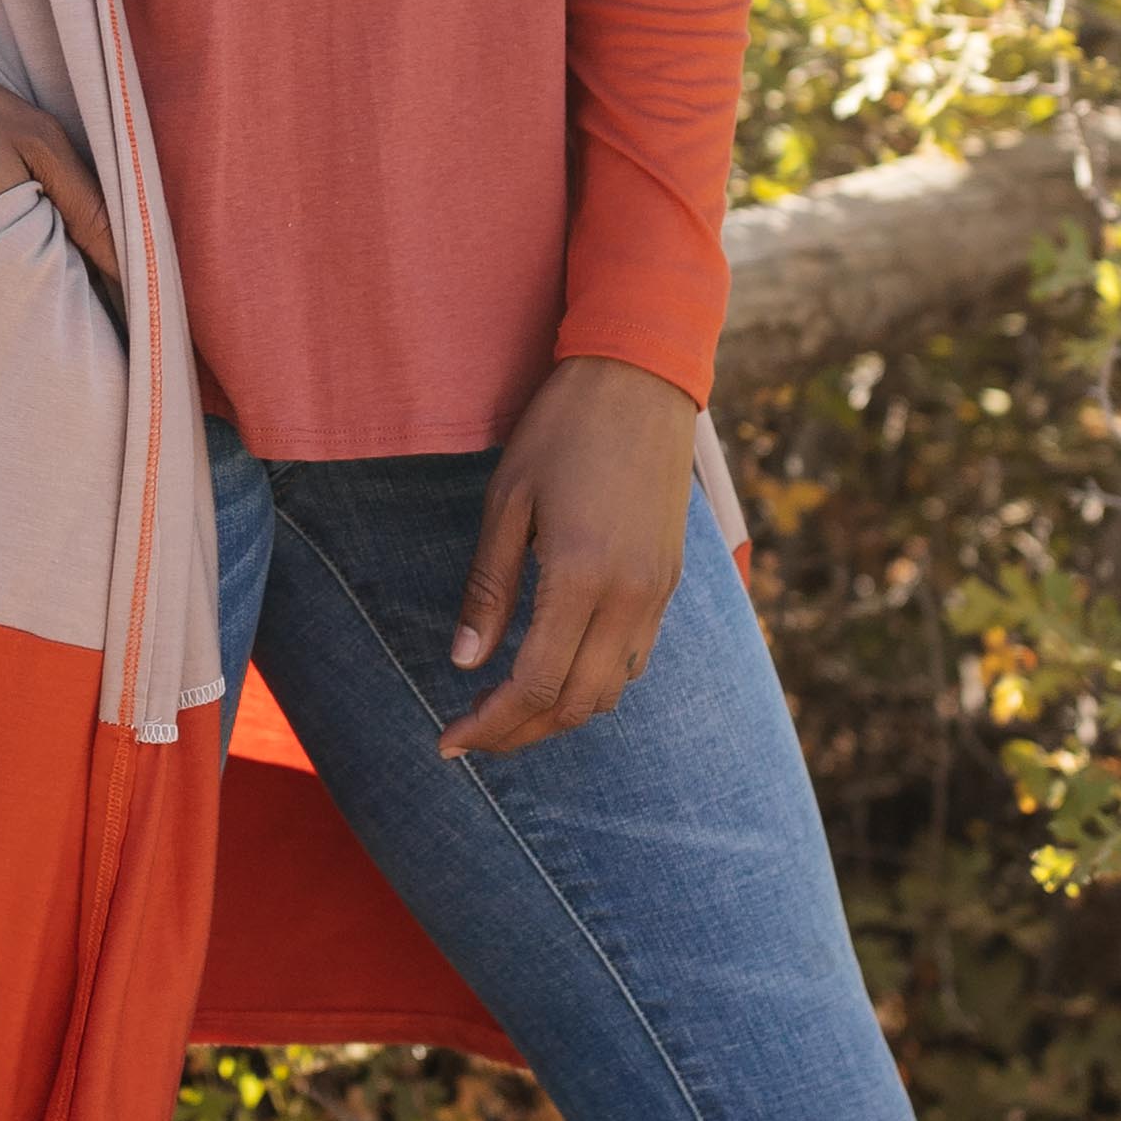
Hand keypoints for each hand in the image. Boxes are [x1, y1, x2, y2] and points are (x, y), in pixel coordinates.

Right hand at [0, 59, 116, 327]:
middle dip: (45, 329)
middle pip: (21, 336)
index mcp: (7, 249)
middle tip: (60, 308)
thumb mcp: (35, 137)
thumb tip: (136, 272)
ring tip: (11, 295)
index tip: (101, 312)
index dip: (88, 315)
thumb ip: (89, 206)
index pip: (66, 314)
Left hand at [439, 356, 699, 760]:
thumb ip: (489, 588)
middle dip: (520, 733)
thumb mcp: (508, 501)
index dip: (491, 724)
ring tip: (509, 713)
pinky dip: (595, 683)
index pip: (535, 684)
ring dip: (559, 714)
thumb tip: (466, 663)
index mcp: (581, 576)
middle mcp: (630, 596)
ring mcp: (658, 592)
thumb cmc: (563, 429)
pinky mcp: (670, 581)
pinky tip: (558, 671)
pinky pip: (636, 658)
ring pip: (612, 690)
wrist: (642, 379)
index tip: (450, 741)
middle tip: (472, 738)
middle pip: (576, 703)